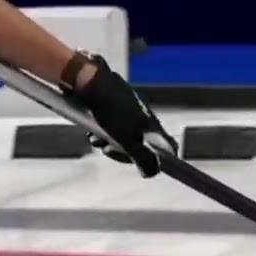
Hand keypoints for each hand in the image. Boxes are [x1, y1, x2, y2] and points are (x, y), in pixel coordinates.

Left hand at [69, 54, 177, 176]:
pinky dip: (101, 132)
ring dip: (107, 142)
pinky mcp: (112, 106)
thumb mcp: (126, 139)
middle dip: (121, 151)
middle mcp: (143, 117)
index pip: (166, 146)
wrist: (88, 81)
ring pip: (121, 135)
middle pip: (139, 144)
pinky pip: (110, 125)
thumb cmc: (110, 110)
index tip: (138, 163)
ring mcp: (128, 110)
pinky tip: (90, 132)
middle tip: (106, 149)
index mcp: (151, 124)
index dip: (155, 160)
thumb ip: (141, 158)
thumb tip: (151, 174)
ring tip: (94, 140)